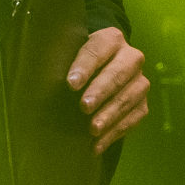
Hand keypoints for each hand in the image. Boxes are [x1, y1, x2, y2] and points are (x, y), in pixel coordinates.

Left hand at [67, 27, 149, 154]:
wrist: (103, 69)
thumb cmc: (79, 62)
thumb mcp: (71, 53)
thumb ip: (61, 60)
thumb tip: (41, 80)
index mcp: (111, 39)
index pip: (97, 50)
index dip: (85, 67)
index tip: (70, 84)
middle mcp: (131, 57)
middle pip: (118, 73)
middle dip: (100, 91)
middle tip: (84, 107)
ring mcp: (140, 81)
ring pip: (129, 97)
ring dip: (109, 115)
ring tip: (92, 130)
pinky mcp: (143, 104)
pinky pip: (133, 119)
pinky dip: (114, 133)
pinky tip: (97, 145)